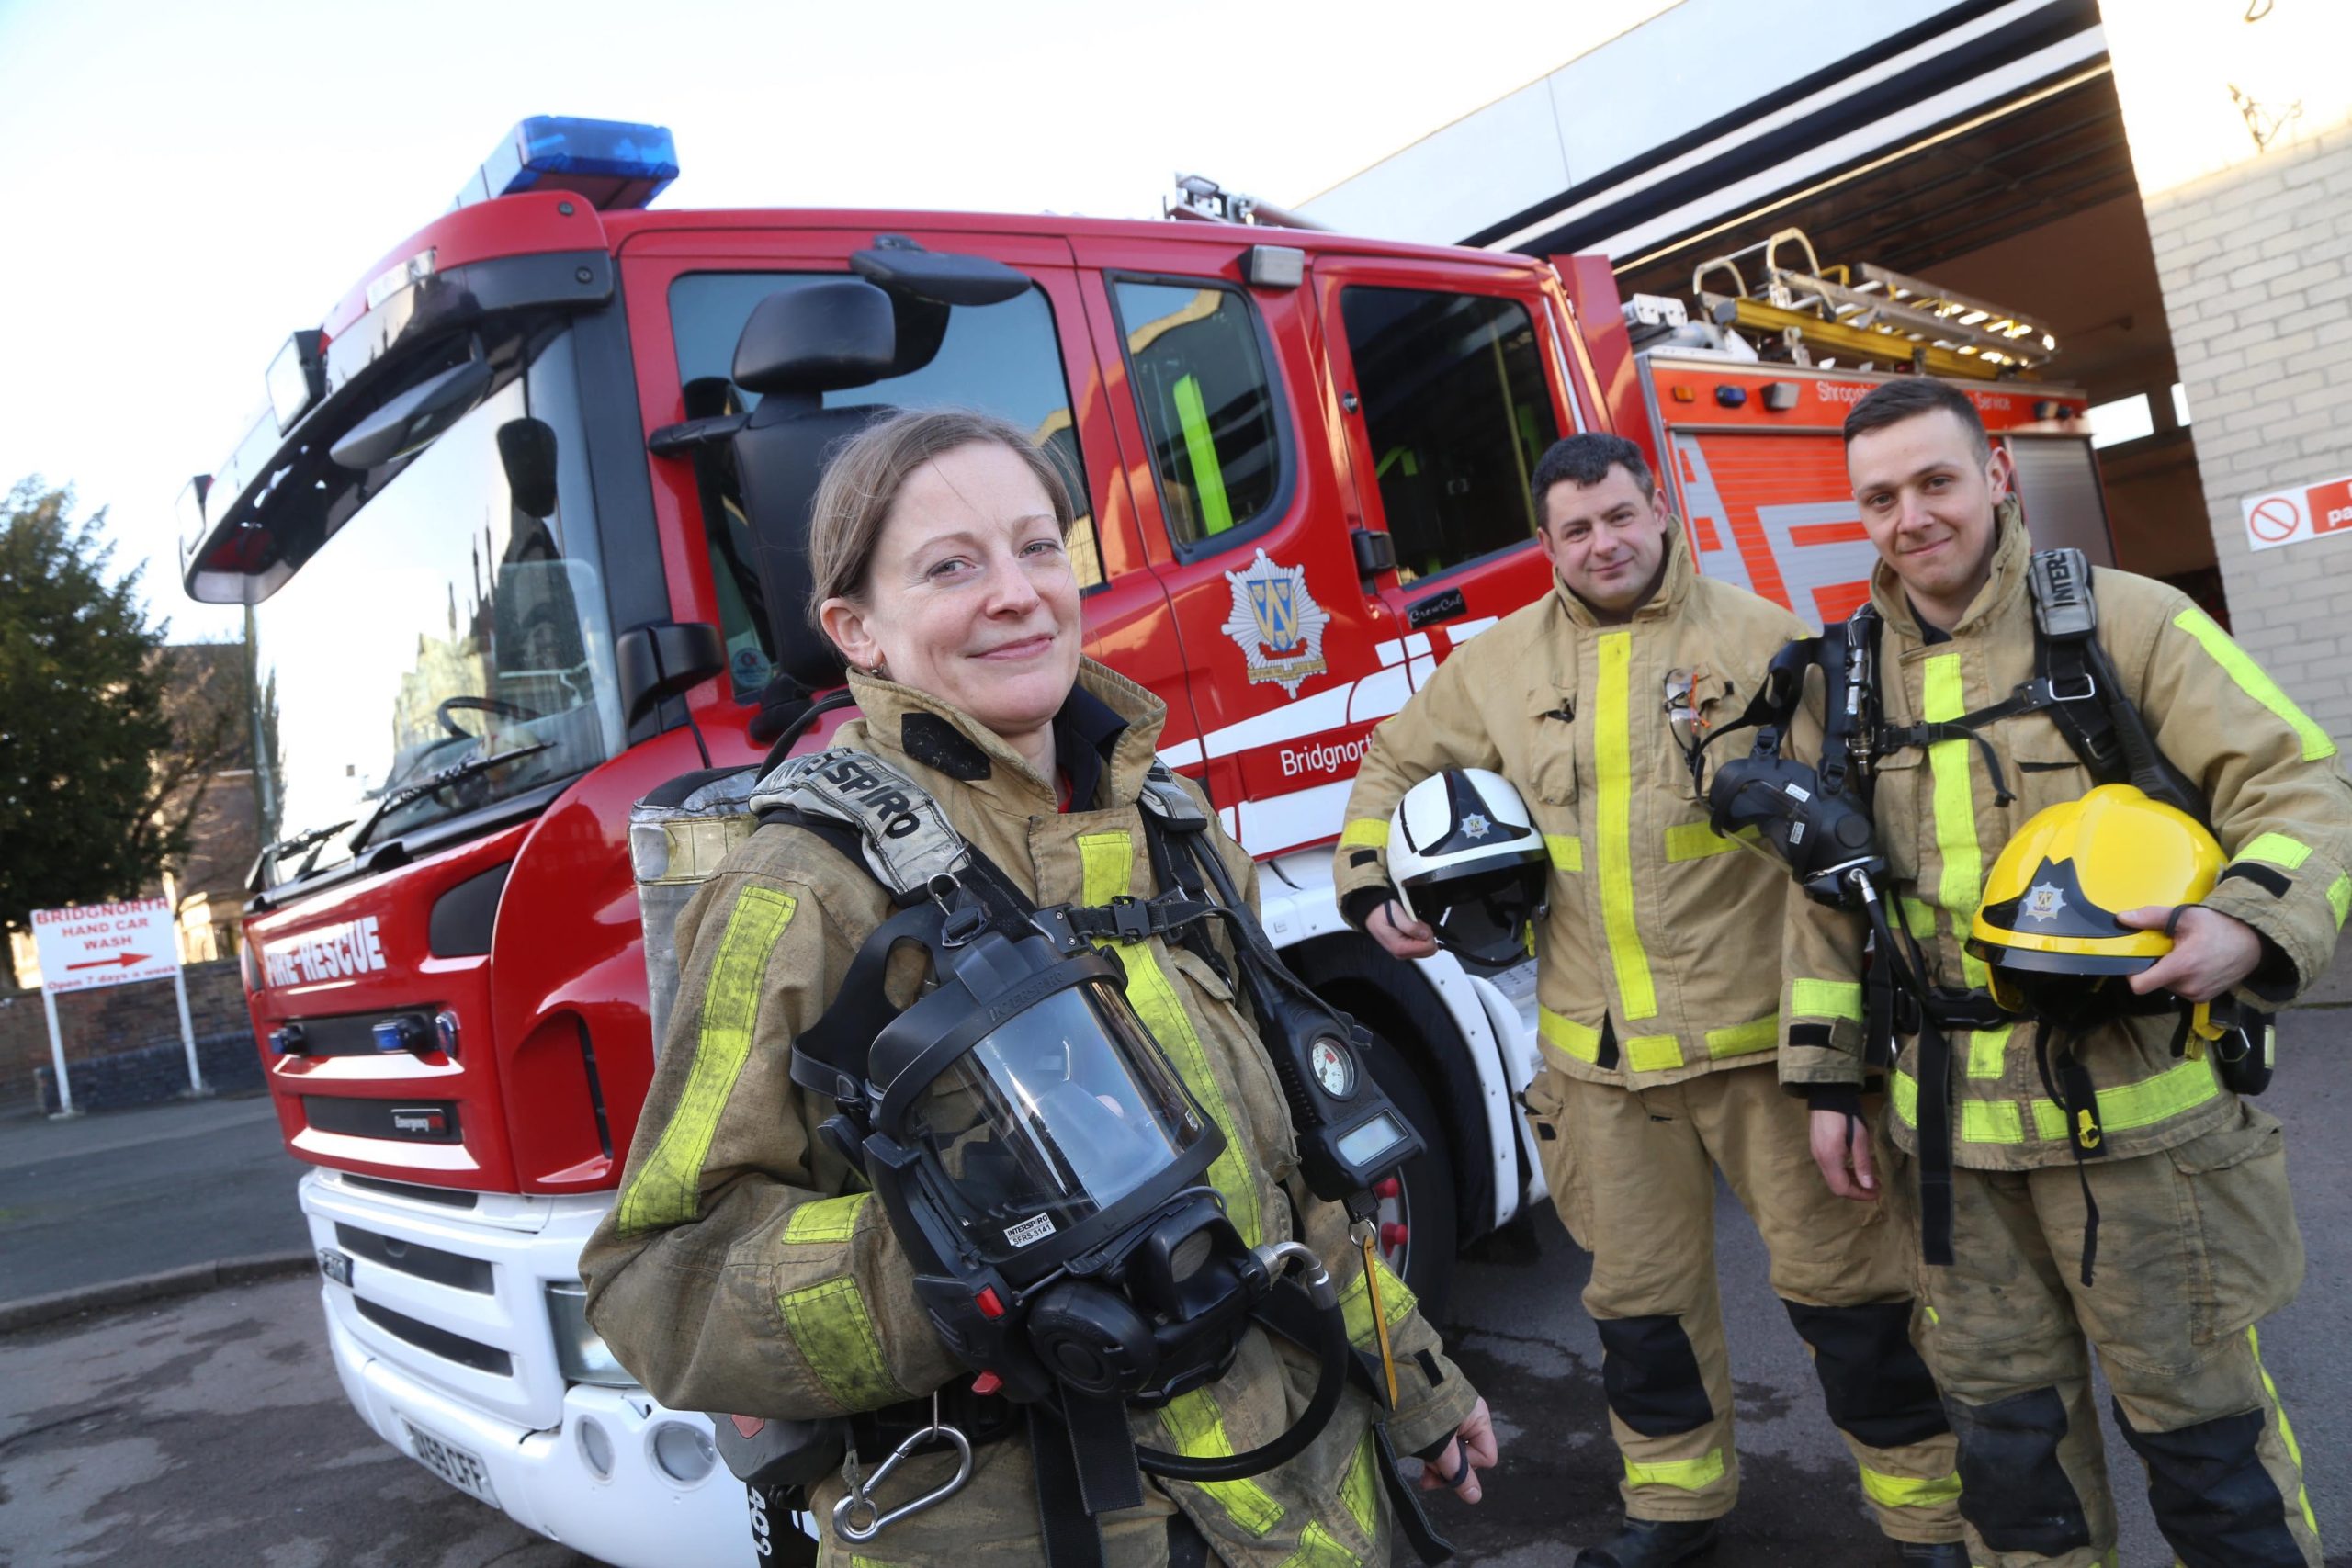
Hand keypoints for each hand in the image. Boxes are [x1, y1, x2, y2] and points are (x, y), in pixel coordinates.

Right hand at [1369, 898, 1438, 959]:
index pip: (1428, 947)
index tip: (1418, 924)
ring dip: (1422, 934)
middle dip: (1426, 934)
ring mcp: (1403, 952)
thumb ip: (1411, 926)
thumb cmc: (1381, 912)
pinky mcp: (1404, 949)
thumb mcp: (1397, 914)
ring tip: (1410, 924)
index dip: (1427, 932)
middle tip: (1415, 923)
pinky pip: (1420, 946)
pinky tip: (1409, 928)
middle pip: (1429, 950)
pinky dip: (1419, 935)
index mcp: (1400, 948)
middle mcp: (1401, 954)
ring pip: (1426, 948)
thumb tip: (1425, 935)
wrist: (1371, 912)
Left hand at [1418, 1398, 1496, 1503]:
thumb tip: (1475, 1497)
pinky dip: (1430, 1452)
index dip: (1468, 1466)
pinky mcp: (1434, 1417)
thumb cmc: (1423, 1411)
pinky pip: (1439, 1442)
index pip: (1486, 1457)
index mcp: (1478, 1418)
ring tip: (1422, 1473)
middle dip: (1447, 1469)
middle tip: (1427, 1478)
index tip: (1447, 1465)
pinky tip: (1419, 1461)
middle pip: (1467, 1456)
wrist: (1395, 1379)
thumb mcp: (1442, 1446)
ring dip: (1437, 1464)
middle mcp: (1468, 1417)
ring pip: (1451, 1452)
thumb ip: (1458, 1472)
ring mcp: (1451, 1416)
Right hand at [1809, 1107, 1878, 1200]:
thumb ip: (1863, 1163)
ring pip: (1833, 1177)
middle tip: (1875, 1187)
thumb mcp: (1860, 1138)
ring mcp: (1817, 1153)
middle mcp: (1820, 1160)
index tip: (1876, 1192)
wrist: (1828, 1095)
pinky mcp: (1817, 1147)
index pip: (1842, 1188)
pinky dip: (1844, 1172)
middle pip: (1836, 1185)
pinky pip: (1830, 1168)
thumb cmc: (1847, 1116)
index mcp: (1830, 1159)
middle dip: (1856, 1190)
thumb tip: (1869, 1185)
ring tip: (1868, 1178)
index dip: (1859, 1194)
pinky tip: (1854, 1166)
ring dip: (1850, 1181)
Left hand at [2118, 905, 2262, 1001]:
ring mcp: (2198, 994)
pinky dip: (2183, 979)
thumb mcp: (2185, 916)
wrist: (2254, 941)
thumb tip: (2122, 918)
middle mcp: (2188, 986)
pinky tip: (2196, 964)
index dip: (2132, 974)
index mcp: (2181, 967)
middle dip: (2157, 967)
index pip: (2141, 985)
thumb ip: (2152, 917)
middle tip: (2170, 949)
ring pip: (2168, 986)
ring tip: (2186, 954)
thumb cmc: (2220, 926)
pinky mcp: (2205, 998)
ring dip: (2170, 973)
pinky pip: (2183, 990)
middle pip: (2154, 982)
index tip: (2138, 960)